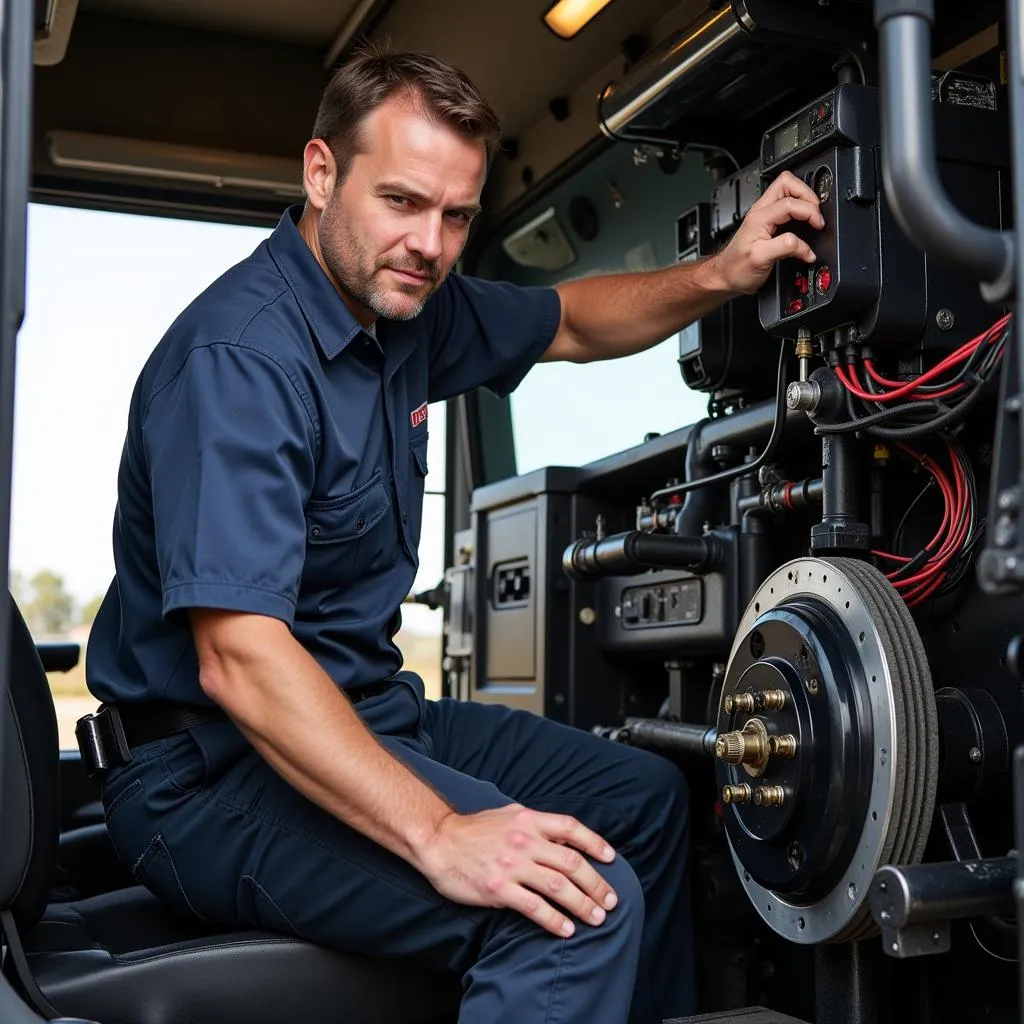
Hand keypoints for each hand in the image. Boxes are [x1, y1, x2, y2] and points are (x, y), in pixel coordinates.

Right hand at [416, 805, 618, 937]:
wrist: (439, 842)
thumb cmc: (474, 829)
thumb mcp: (508, 814)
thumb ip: (534, 823)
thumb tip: (561, 836)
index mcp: (528, 820)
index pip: (571, 828)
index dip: (595, 843)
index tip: (611, 859)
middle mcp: (524, 841)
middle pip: (571, 863)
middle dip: (596, 884)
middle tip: (610, 901)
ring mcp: (512, 865)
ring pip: (558, 887)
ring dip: (582, 904)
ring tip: (597, 918)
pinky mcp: (498, 889)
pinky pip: (534, 907)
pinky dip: (555, 920)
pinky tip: (566, 929)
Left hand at [710, 170, 823, 294]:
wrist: (725, 276)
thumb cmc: (736, 268)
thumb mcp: (761, 259)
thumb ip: (785, 248)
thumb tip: (806, 247)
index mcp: (759, 217)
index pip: (790, 202)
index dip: (809, 211)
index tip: (818, 224)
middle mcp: (761, 211)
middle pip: (788, 182)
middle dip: (807, 195)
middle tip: (816, 213)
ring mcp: (764, 214)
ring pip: (787, 190)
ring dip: (804, 198)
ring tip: (812, 215)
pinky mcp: (767, 221)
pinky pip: (787, 204)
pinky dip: (800, 208)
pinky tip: (804, 220)